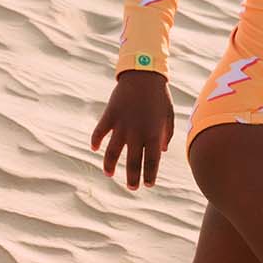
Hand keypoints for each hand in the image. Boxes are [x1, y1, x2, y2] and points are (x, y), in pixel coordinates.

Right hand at [91, 69, 174, 189]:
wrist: (144, 74)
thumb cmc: (160, 95)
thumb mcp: (169, 115)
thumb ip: (167, 134)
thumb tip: (162, 151)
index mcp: (154, 134)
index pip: (152, 161)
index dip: (150, 175)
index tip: (148, 185)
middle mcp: (137, 133)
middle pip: (134, 162)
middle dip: (133, 178)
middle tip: (132, 188)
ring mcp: (122, 125)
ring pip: (113, 152)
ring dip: (110, 165)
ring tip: (110, 174)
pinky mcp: (110, 116)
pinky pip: (100, 132)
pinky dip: (95, 140)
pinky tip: (94, 148)